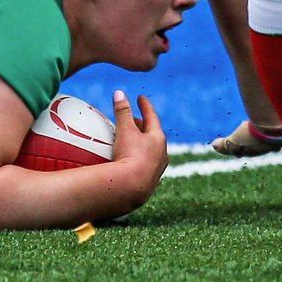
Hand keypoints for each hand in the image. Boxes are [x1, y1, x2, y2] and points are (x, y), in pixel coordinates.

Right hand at [111, 90, 167, 205]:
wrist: (132, 187)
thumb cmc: (130, 155)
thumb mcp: (125, 130)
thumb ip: (122, 111)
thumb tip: (119, 93)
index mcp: (158, 138)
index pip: (152, 117)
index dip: (145, 106)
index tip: (140, 98)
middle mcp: (161, 153)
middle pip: (152, 134)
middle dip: (142, 125)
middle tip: (132, 118)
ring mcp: (157, 168)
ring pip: (151, 150)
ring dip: (142, 142)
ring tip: (132, 140)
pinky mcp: (150, 180)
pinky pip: (146, 164)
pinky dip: (139, 157)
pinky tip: (133, 161)